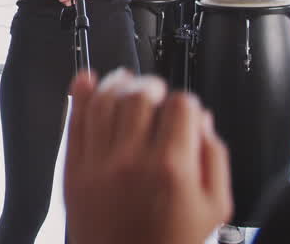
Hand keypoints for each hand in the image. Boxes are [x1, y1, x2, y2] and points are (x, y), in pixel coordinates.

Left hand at [64, 70, 231, 243]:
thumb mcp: (215, 209)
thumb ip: (215, 159)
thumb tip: (203, 122)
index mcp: (172, 168)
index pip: (180, 106)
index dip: (186, 102)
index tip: (184, 111)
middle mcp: (133, 161)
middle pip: (140, 96)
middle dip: (152, 85)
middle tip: (156, 91)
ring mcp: (100, 165)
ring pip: (104, 101)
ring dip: (116, 82)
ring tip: (125, 80)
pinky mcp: (75, 172)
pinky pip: (74, 123)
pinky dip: (79, 96)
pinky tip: (85, 81)